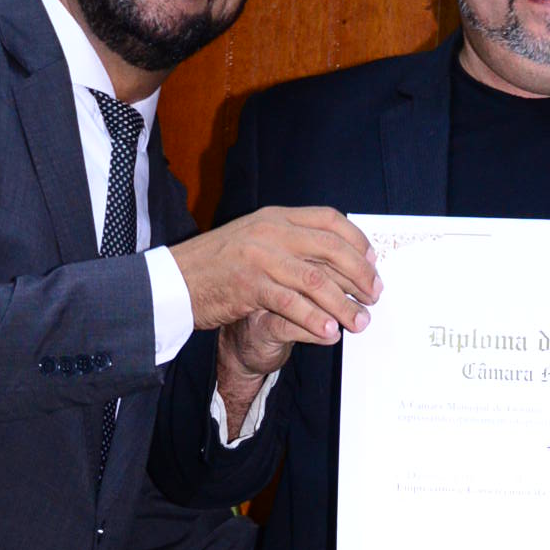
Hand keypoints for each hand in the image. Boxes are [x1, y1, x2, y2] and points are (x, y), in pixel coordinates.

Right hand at [176, 204, 380, 347]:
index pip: (330, 220)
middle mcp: (271, 231)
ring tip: (360, 322)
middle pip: (331, 249)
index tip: (373, 261)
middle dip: (360, 275)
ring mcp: (260, 256)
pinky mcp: (250, 285)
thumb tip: (333, 256)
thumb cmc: (218, 265)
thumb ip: (289, 242)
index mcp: (276, 216)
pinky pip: (292, 304)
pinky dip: (315, 319)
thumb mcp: (256, 240)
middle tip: (374, 296)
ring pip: (316, 280)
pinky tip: (329, 332)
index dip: (357, 241)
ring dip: (344, 304)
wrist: (175, 280)